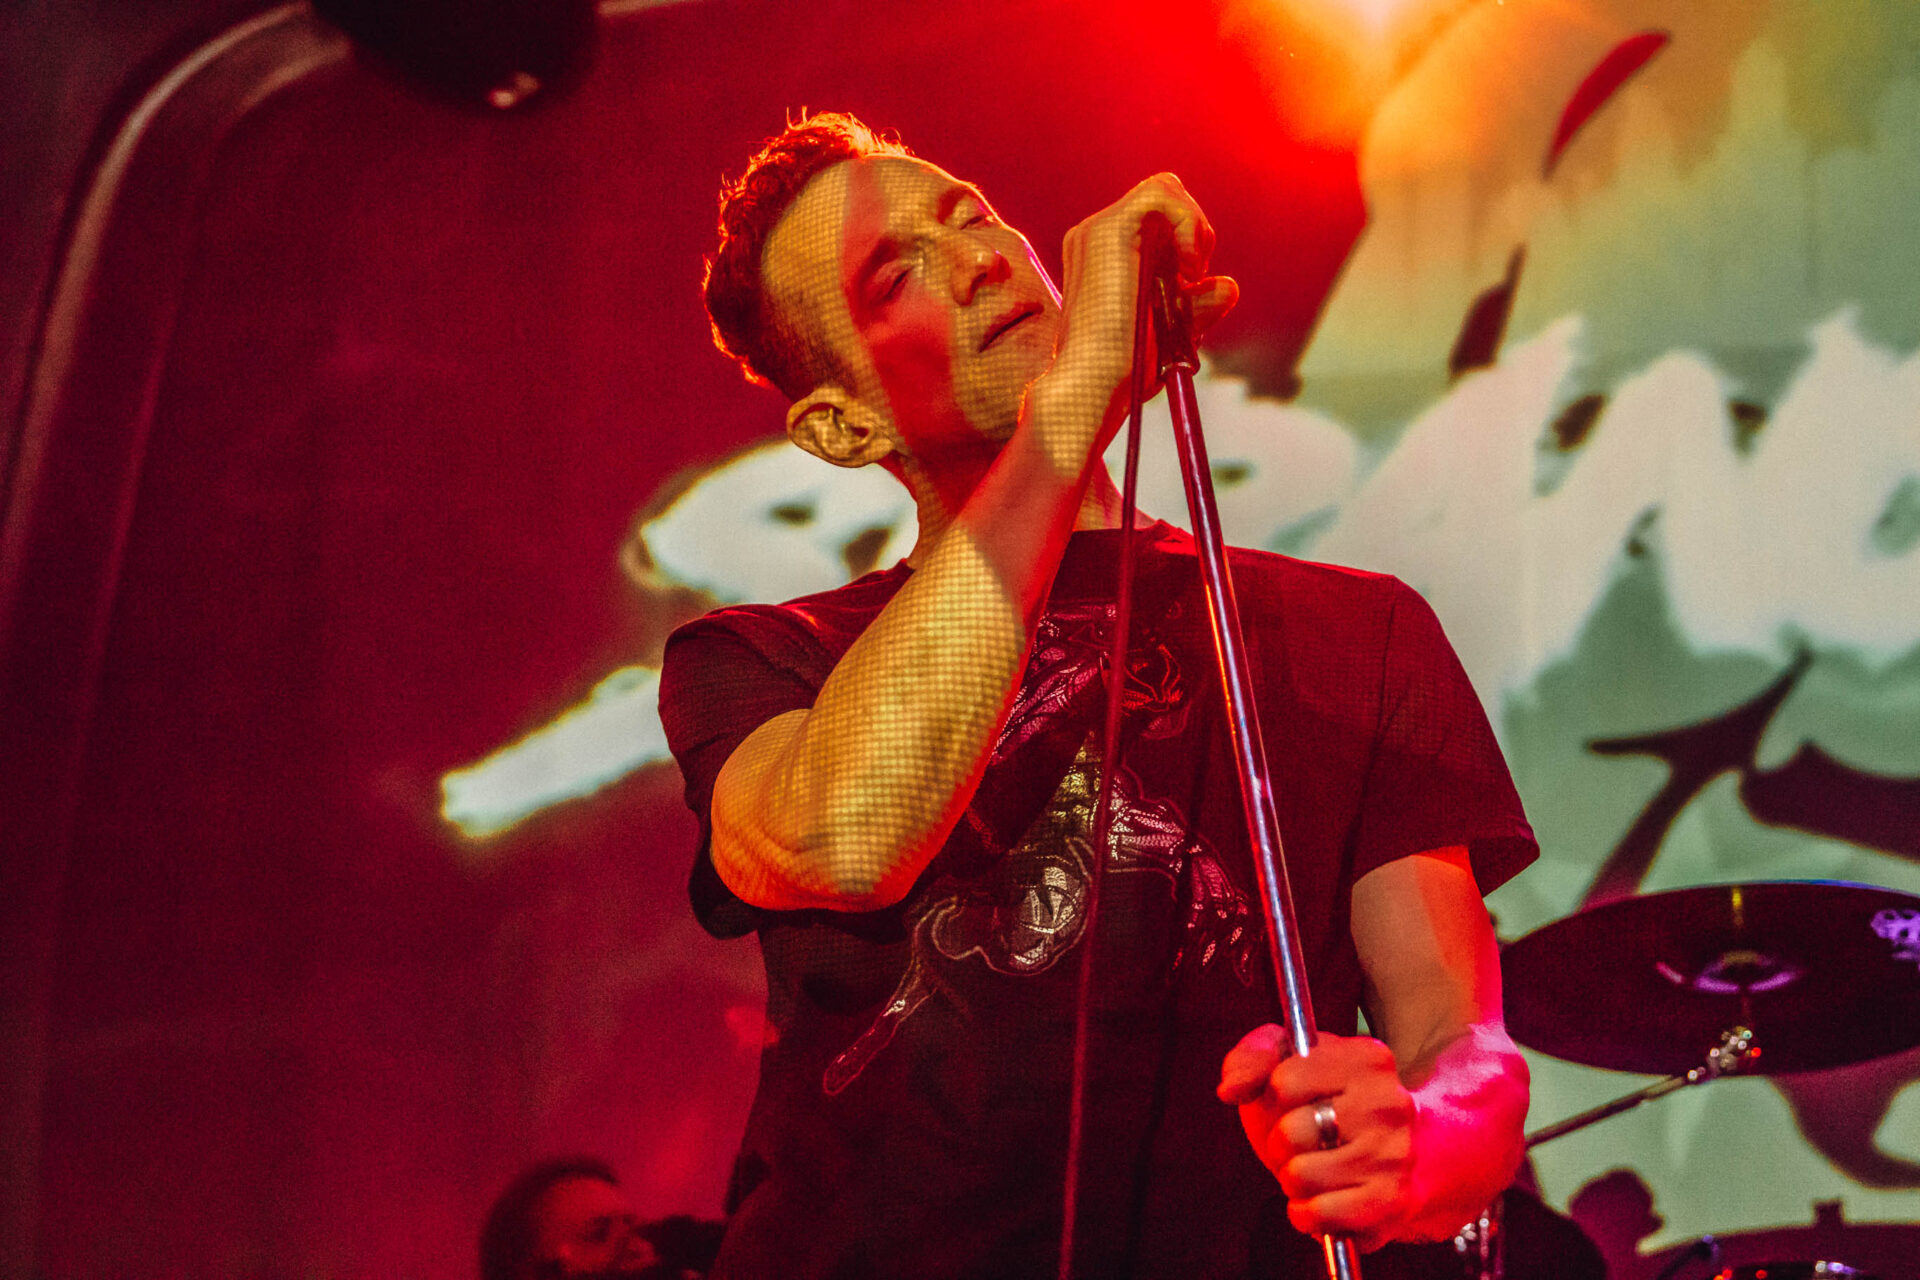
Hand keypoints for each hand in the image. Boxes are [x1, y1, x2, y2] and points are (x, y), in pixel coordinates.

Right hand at [1035, 173, 1237, 448]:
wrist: (1093, 389)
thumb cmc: (1123, 372)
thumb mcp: (1169, 332)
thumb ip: (1197, 305)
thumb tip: (1228, 287)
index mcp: (1104, 254)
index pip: (1159, 218)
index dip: (1187, 240)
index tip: (1189, 286)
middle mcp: (1095, 234)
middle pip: (1166, 197)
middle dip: (1194, 232)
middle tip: (1191, 280)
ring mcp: (1097, 229)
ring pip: (1166, 188)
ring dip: (1193, 229)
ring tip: (1188, 275)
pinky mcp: (1109, 229)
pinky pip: (1163, 193)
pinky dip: (1188, 224)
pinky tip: (1186, 267)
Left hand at [1217, 1024, 1420, 1250]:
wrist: (1402, 1155)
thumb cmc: (1329, 1103)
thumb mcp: (1288, 1063)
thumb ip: (1251, 1059)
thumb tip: (1230, 1090)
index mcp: (1365, 1058)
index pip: (1285, 1081)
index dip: (1275, 1097)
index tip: (1293, 1100)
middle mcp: (1388, 1103)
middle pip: (1291, 1133)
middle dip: (1282, 1142)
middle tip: (1305, 1141)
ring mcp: (1393, 1155)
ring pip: (1300, 1176)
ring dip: (1293, 1178)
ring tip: (1317, 1166)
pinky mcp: (1389, 1202)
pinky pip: (1318, 1214)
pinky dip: (1306, 1212)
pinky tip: (1324, 1197)